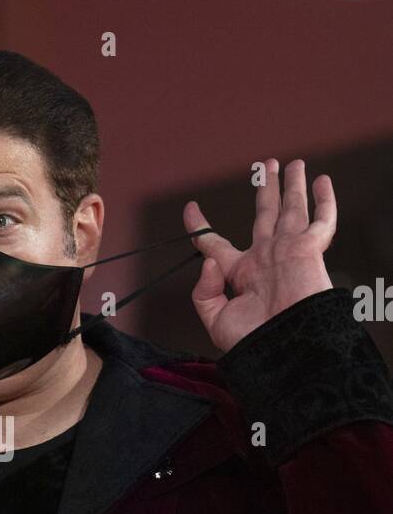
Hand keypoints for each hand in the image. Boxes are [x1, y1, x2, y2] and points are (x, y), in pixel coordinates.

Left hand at [183, 158, 335, 353]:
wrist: (285, 349)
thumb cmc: (254, 342)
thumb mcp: (216, 320)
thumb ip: (205, 291)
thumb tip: (209, 260)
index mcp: (240, 274)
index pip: (215, 245)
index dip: (200, 226)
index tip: (190, 209)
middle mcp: (265, 258)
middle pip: (265, 214)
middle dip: (266, 189)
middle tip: (266, 166)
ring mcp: (289, 251)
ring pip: (291, 209)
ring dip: (292, 185)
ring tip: (293, 163)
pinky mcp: (310, 251)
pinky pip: (321, 221)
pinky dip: (324, 201)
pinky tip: (322, 181)